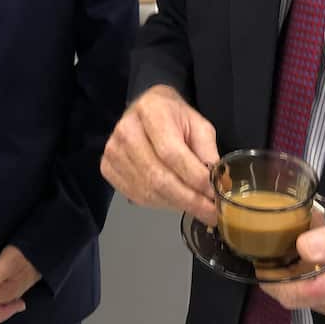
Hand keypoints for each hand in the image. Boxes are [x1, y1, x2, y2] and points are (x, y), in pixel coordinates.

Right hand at [100, 84, 219, 225]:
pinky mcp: (108, 167)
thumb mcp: (199, 125)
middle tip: (211, 212)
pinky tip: (175, 201)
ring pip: (148, 191)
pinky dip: (160, 204)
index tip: (215, 193)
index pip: (172, 153)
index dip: (194, 177)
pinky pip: (136, 195)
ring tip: (197, 208)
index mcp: (151, 112)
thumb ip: (207, 151)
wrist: (145, 110)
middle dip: (188, 199)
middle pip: (158, 177)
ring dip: (176, 204)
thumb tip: (216, 183)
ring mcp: (113, 151)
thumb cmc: (174, 117)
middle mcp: (126, 130)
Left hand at [259, 214, 324, 323]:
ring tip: (309, 243)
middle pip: (297, 295)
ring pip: (313, 296)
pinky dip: (322, 279)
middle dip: (287, 271)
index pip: (288, 294)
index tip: (261, 259)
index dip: (269, 278)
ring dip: (305, 274)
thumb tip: (300, 245)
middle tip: (287, 240)